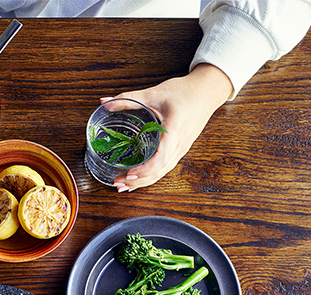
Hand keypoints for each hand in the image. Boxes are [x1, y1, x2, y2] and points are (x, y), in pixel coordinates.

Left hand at [102, 64, 232, 190]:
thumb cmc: (183, 92)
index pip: (161, 158)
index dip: (145, 169)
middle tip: (118, 183)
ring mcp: (181, 150)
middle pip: (159, 171)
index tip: (129, 173)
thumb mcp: (154, 93)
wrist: (206, 92)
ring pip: (162, 173)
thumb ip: (128, 99)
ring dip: (142, 182)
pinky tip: (137, 181)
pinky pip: (164, 169)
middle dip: (138, 181)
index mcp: (175, 130)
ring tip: (123, 186)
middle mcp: (180, 144)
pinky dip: (150, 177)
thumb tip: (104, 102)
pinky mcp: (179, 151)